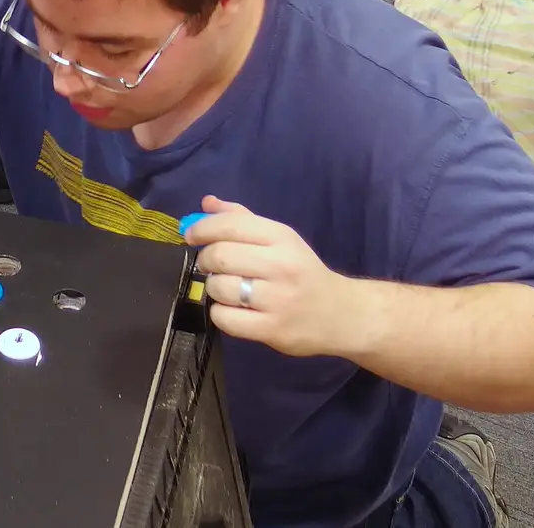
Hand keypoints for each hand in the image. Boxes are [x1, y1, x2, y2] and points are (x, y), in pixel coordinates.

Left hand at [185, 195, 350, 357]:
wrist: (342, 315)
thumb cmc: (303, 272)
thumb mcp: (280, 239)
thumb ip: (242, 219)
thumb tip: (206, 203)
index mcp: (281, 237)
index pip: (229, 225)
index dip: (202, 229)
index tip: (191, 236)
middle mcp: (281, 265)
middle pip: (220, 256)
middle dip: (205, 260)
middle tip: (209, 265)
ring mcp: (278, 300)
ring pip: (219, 287)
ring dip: (213, 287)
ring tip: (226, 288)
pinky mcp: (272, 329)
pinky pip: (224, 318)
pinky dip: (220, 313)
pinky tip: (233, 310)